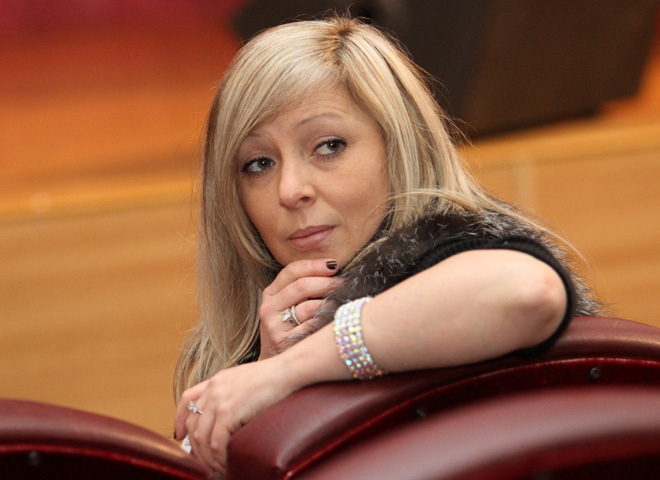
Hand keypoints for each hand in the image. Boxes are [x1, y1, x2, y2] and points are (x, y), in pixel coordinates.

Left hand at [174, 354, 297, 473]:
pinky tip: (226, 462)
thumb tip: (229, 415)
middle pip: (192, 424)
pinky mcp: (228, 412)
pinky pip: (216, 443)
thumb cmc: (274, 377)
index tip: (181, 436)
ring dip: (207, 457)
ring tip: (217, 467)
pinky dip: (219, 457)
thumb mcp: (245, 380)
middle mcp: (213, 390)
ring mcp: (219, 401)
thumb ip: (232, 393)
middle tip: (204, 462)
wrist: (286, 371)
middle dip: (195, 448)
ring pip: (201, 437)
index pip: (186, 399)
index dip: (179, 419)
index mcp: (216, 381)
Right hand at [259, 258, 338, 358]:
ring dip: (330, 302)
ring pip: (310, 307)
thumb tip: (333, 267)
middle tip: (343, 283)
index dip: (315, 265)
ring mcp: (275, 327)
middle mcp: (268, 308)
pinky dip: (327, 321)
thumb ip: (303, 286)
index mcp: (270, 294)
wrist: (274, 362)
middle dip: (326, 282)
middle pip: (301, 286)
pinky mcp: (285, 343)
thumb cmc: (289, 327)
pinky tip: (335, 319)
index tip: (334, 264)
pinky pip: (314, 327)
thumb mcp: (288, 304)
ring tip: (342, 301)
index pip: (292, 271)